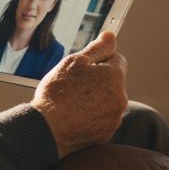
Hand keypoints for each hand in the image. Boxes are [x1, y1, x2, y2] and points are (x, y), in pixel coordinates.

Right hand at [30, 32, 127, 157]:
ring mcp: (114, 118)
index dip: (99, 60)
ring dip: (96, 98)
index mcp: (115, 77)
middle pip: (113, 81)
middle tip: (74, 84)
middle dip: (98, 80)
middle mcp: (120, 98)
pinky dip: (92, 115)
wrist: (47, 129)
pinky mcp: (106, 134)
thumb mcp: (74, 61)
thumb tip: (111, 36)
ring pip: (107, 100)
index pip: (117, 59)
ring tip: (72, 101)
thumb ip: (97, 48)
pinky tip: (75, 115)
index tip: (84, 67)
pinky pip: (102, 118)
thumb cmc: (58, 94)